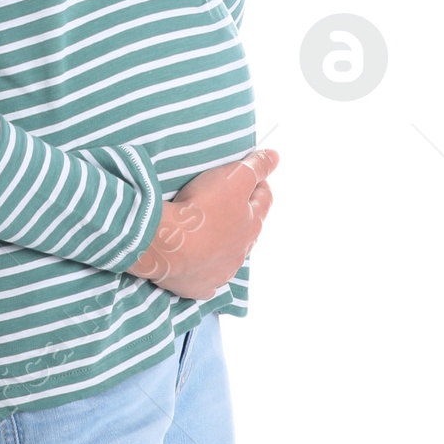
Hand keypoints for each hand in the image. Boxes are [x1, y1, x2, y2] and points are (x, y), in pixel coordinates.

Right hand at [125, 148, 278, 299]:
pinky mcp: (200, 286)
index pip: (264, 199)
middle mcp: (241, 251)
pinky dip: (203, 266)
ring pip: (228, 254)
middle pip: (247, 229)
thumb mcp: (234, 177)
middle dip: (241, 214)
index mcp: (252, 225)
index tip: (251, 175)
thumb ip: (256, 166)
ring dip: (222, 242)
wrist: (168, 243)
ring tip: (205, 228)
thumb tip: (275, 157)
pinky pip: (206, 276)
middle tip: (225, 200)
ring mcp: (221, 271)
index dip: (258, 183)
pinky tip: (194, 259)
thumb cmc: (202, 208)